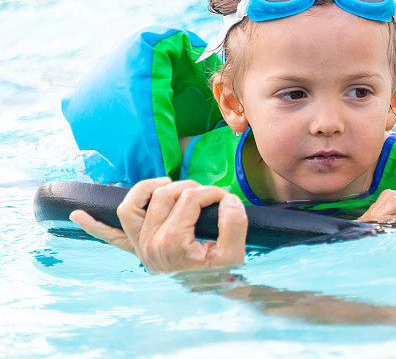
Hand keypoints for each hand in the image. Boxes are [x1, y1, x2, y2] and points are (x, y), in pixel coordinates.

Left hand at [69, 177, 247, 272]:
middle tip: (208, 197)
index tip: (227, 199)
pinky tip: (77, 214)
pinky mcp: (138, 251)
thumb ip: (233, 223)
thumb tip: (226, 198)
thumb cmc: (222, 274)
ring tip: (167, 184)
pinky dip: (94, 226)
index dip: (212, 193)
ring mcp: (141, 247)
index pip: (190, 198)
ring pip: (130, 206)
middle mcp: (150, 244)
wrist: (212, 295)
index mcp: (172, 243)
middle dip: (189, 187)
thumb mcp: (235, 253)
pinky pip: (110, 237)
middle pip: (164, 195)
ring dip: (146, 189)